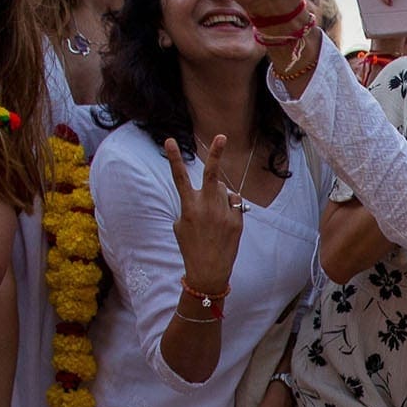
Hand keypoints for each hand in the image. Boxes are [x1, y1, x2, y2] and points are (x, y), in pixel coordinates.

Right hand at [163, 136, 243, 293]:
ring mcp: (223, 213)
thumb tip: (207, 192)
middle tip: (222, 136)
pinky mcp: (237, 220)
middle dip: (216, 153)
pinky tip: (225, 218)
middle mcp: (206, 207)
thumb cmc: (191, 247)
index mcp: (188, 207)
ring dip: (219, 194)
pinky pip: (235, 202)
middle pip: (212, 174)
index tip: (169, 140)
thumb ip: (192, 205)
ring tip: (214, 214)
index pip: (179, 177)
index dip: (173, 157)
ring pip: (224, 189)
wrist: (209, 271)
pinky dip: (231, 204)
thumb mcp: (181, 226)